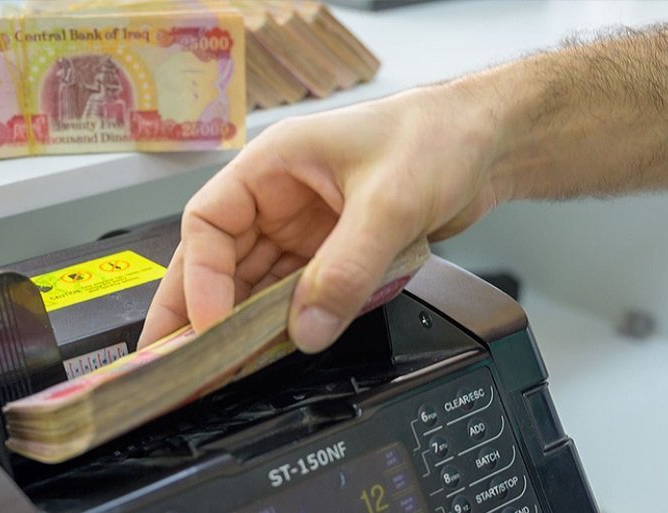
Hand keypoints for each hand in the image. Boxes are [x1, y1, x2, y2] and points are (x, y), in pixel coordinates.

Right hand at [138, 82, 503, 352]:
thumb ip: (346, 268)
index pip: (209, 223)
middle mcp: (280, 197)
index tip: (209, 324)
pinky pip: (297, 292)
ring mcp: (305, 227)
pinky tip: (274, 348)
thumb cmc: (435, 136)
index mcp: (273, 164)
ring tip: (223, 367)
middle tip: (181, 360)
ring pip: (257, 281)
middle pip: (222, 259)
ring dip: (243, 322)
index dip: (200, 276)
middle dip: (203, 309)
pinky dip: (285, 320)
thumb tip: (308, 326)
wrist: (486, 143)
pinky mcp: (332, 251)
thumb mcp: (387, 202)